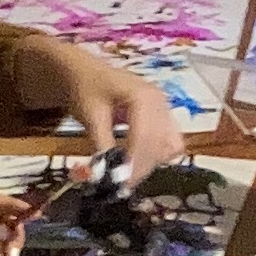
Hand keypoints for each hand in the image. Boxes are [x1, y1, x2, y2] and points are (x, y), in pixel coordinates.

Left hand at [14, 37, 176, 181]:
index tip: (123, 183)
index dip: (136, 163)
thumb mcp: (90, 116)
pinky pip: (170, 143)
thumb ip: (102, 146)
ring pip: (170, 146)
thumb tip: (107, 176)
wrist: (85, 71)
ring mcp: (164, 109)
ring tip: (127, 171)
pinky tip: (137, 160)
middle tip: (122, 185)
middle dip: (143, 167)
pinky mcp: (163, 118)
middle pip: (161, 144)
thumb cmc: (86, 87)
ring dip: (151, 162)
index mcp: (144, 97)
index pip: (146, 136)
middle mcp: (161, 102)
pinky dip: (157, 156)